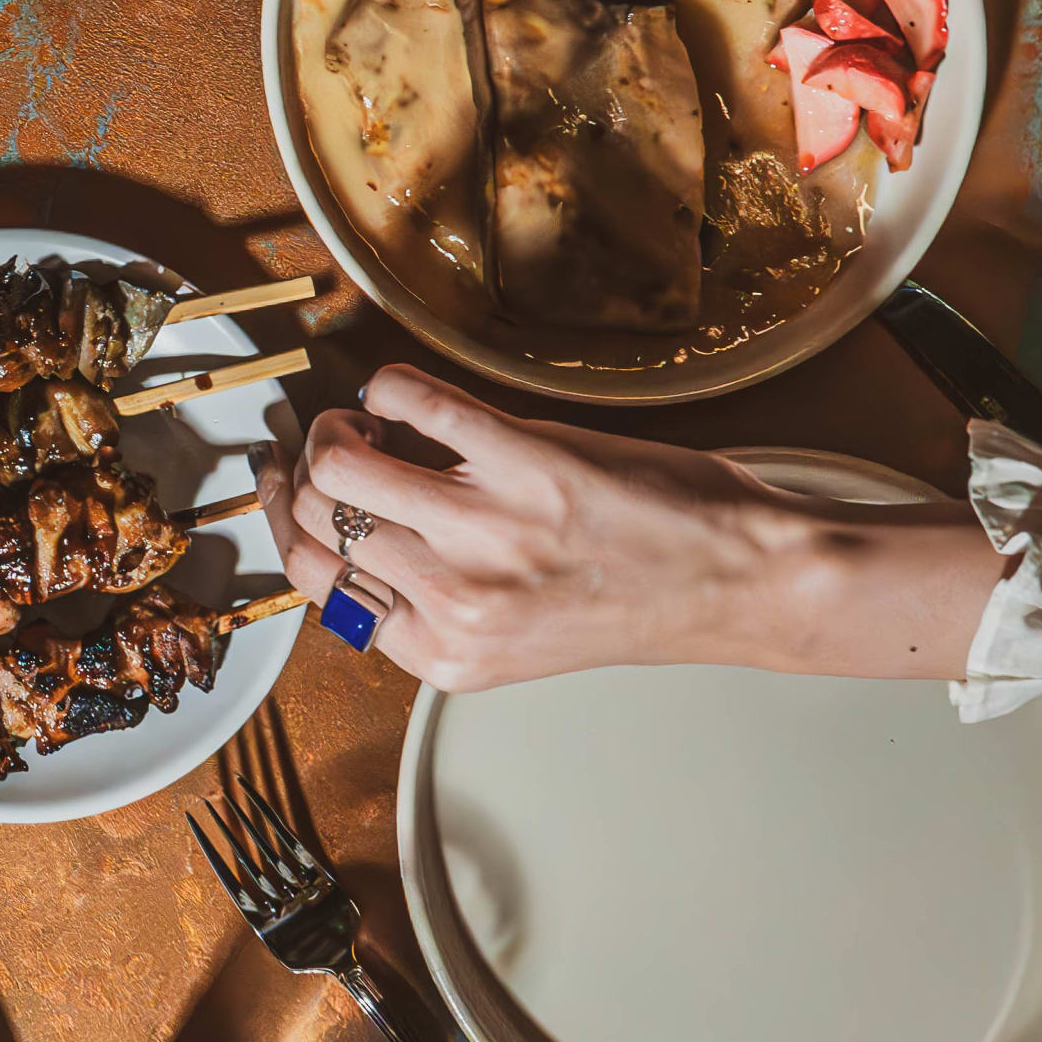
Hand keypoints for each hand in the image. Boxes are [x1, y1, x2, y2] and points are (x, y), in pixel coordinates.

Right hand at [256, 365, 1000, 692]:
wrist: (747, 581)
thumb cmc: (643, 603)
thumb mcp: (515, 640)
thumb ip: (432, 600)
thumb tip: (354, 529)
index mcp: (445, 654)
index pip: (317, 587)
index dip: (295, 528)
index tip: (297, 491)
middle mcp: (455, 601)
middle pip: (317, 523)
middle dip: (306, 472)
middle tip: (329, 445)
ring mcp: (487, 532)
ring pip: (343, 465)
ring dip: (337, 428)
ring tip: (364, 421)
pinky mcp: (526, 460)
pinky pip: (410, 403)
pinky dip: (388, 387)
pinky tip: (403, 395)